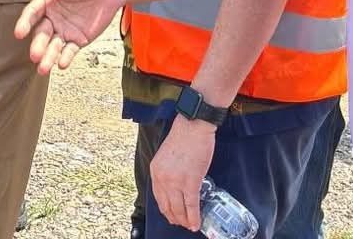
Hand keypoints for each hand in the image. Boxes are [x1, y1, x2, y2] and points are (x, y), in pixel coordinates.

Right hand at [14, 0, 123, 72]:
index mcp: (48, 0)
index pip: (33, 12)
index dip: (25, 22)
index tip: (19, 32)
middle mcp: (53, 17)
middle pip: (41, 33)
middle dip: (37, 45)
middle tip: (35, 55)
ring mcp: (65, 30)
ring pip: (53, 46)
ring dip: (48, 57)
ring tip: (44, 69)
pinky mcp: (78, 39)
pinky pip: (69, 51)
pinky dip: (65, 58)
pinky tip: (62, 64)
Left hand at [151, 115, 216, 230]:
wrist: (193, 126)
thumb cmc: (183, 138)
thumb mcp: (165, 156)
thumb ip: (166, 172)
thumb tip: (174, 188)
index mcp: (155, 172)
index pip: (159, 198)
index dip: (166, 210)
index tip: (172, 216)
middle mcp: (163, 179)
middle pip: (168, 206)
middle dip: (175, 218)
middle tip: (181, 224)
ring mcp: (176, 182)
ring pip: (179, 209)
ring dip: (184, 220)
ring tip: (190, 226)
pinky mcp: (191, 182)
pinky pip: (192, 205)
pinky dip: (194, 217)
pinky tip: (196, 223)